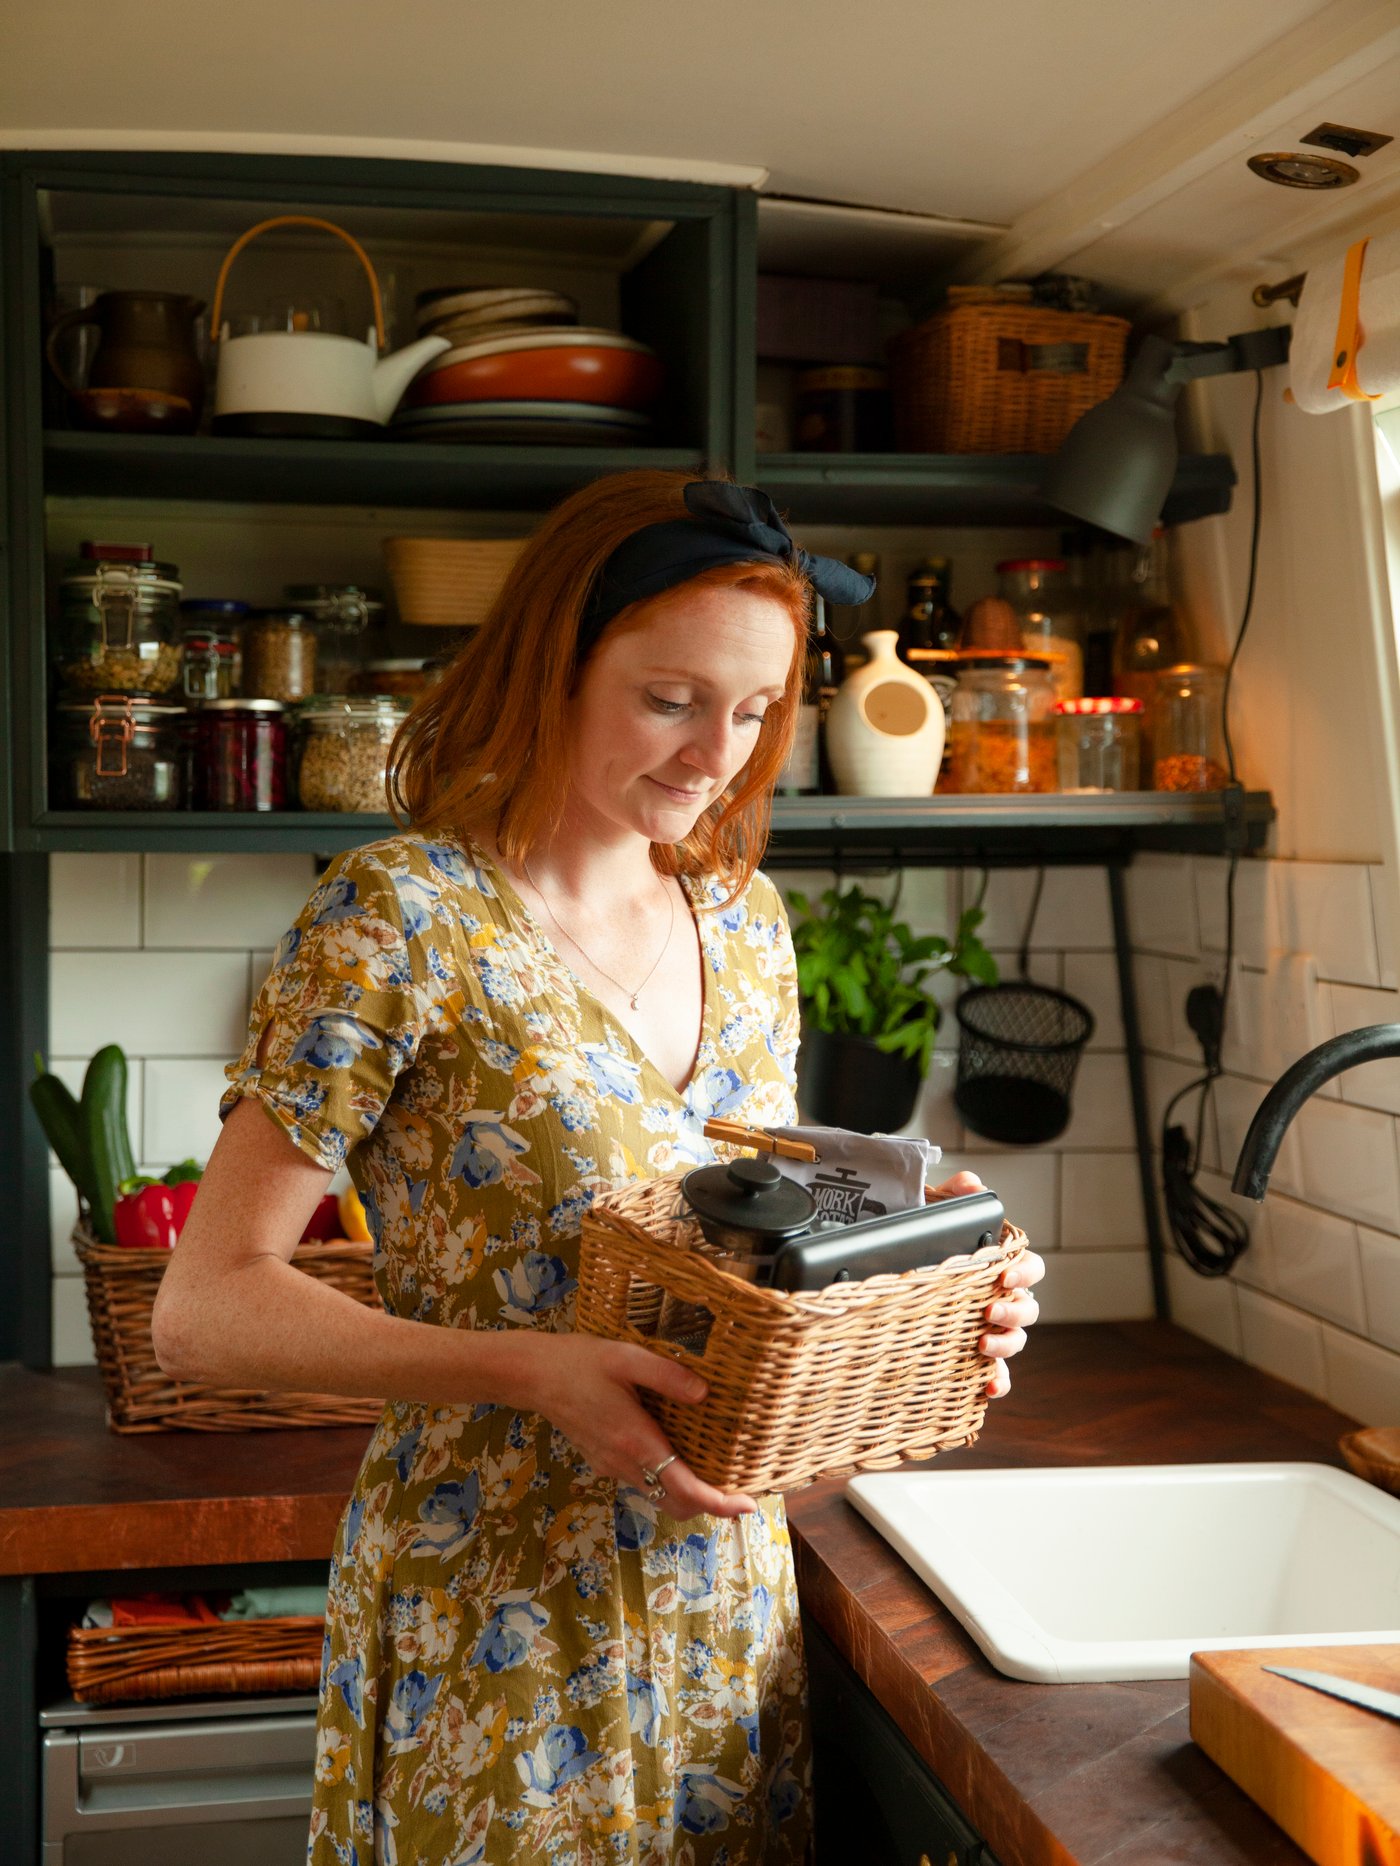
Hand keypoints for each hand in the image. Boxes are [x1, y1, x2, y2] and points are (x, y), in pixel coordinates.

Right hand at [510, 1332, 757, 1522]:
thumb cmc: (580, 1362)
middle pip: (676, 1504)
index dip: (719, 1503)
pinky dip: (667, 1482)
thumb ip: (668, 1375)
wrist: (533, 1376)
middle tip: (741, 1489)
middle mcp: (624, 1463)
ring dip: (690, 1494)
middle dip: (711, 1505)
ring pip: (659, 1497)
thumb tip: (705, 1393)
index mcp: (635, 1441)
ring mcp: (612, 1466)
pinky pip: (643, 1483)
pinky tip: (679, 1455)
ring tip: (718, 1472)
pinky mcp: (604, 1462)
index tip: (748, 1505)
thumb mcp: (627, 1357)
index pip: (684, 1489)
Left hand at [930, 1170, 1043, 1399]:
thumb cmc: (917, 1242)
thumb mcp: (931, 1212)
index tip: (1004, 1274)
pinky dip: (997, 1382)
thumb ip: (952, 1195)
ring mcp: (988, 1329)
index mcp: (996, 1266)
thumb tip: (972, 1183)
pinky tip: (987, 1388)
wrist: (882, 1273)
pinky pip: (995, 1374)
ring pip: (1015, 1340)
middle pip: (1027, 1308)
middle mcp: (999, 1298)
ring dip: (1005, 1344)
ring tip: (982, 1344)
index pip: (1029, 1267)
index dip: (1024, 1271)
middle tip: (988, 1311)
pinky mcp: (972, 1357)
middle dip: (1013, 1311)